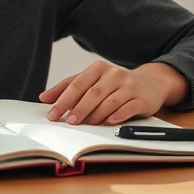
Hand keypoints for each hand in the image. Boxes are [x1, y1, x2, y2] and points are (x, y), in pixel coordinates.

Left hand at [38, 61, 187, 125]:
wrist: (149, 83)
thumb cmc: (114, 84)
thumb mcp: (91, 81)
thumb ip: (68, 87)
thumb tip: (44, 98)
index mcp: (98, 68)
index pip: (77, 84)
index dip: (63, 100)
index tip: (53, 114)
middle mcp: (114, 74)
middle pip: (92, 93)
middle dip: (79, 109)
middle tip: (69, 122)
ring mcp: (129, 86)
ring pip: (109, 102)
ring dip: (95, 115)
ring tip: (86, 125)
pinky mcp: (142, 99)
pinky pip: (127, 109)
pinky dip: (117, 116)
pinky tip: (108, 123)